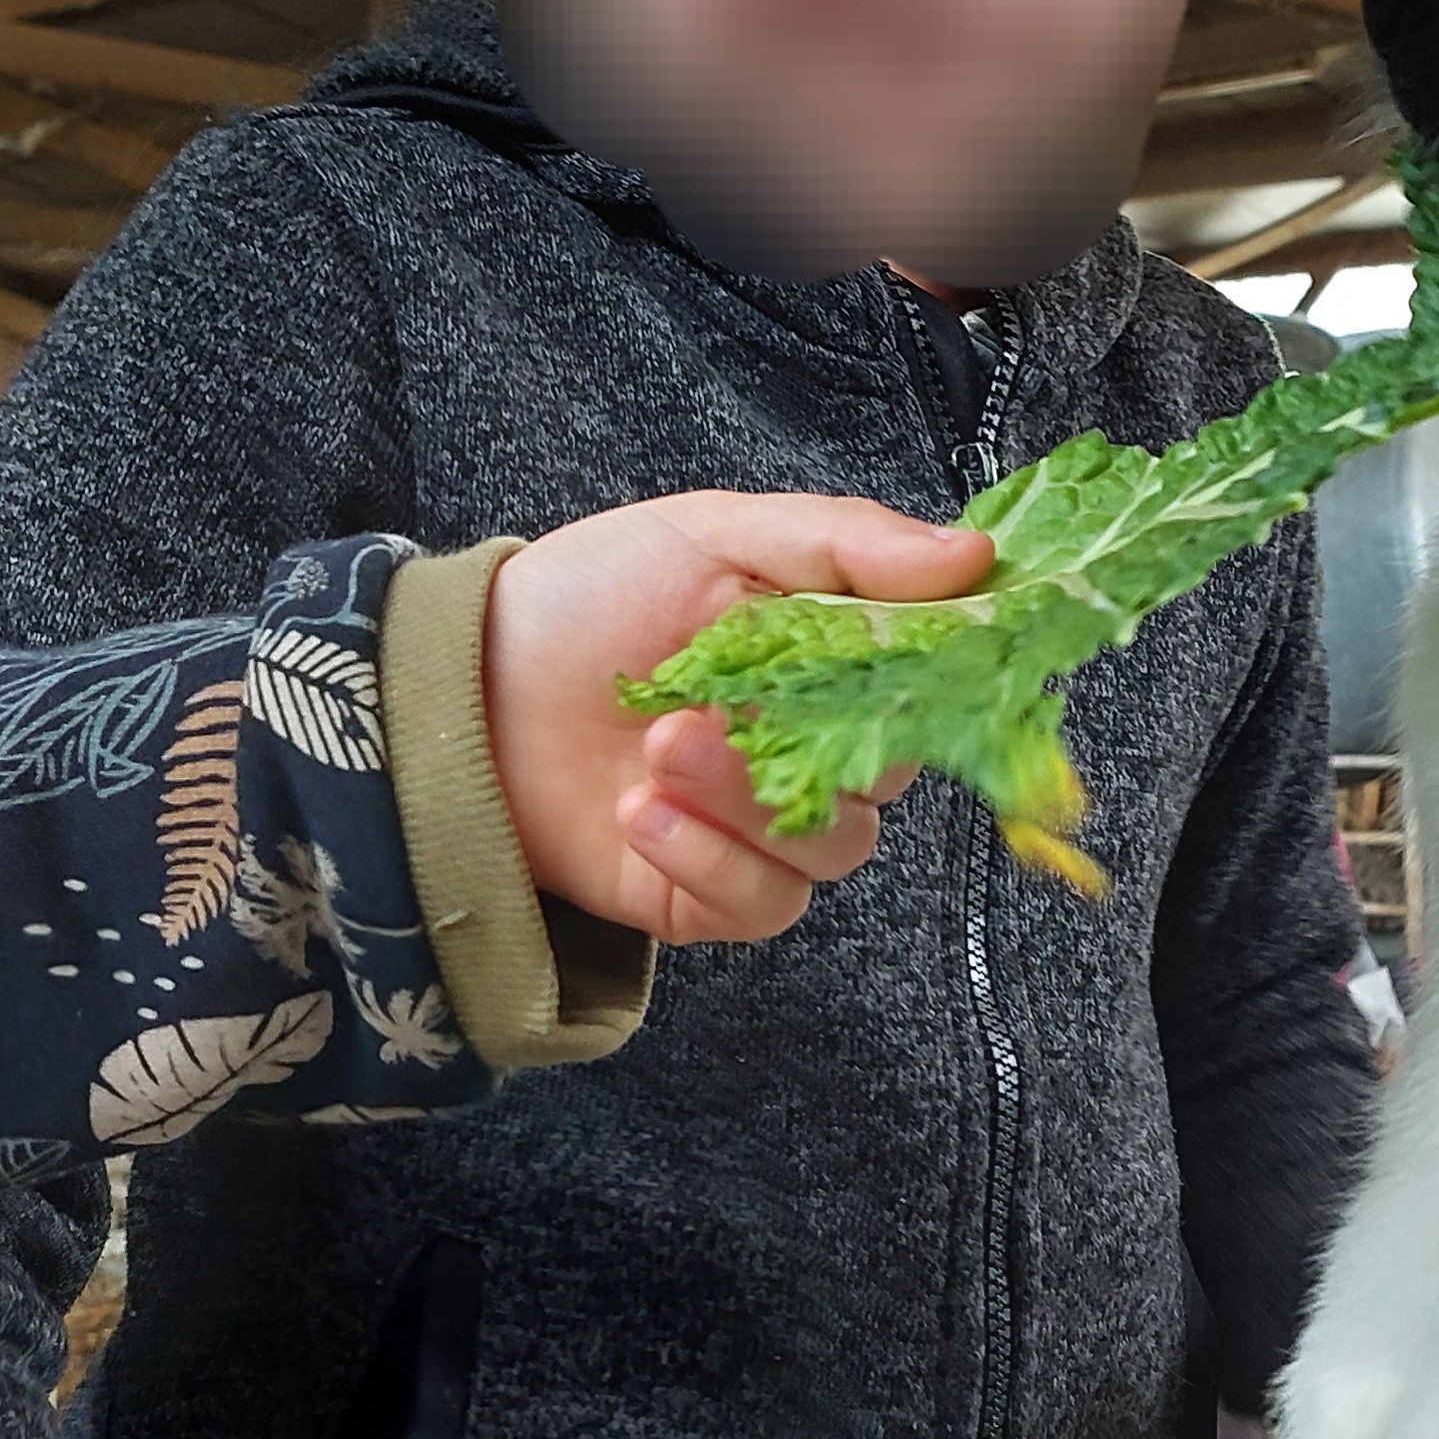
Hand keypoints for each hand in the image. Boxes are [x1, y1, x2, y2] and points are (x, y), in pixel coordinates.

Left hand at [481, 489, 992, 946]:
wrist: (463, 686)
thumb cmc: (588, 599)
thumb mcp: (715, 534)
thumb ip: (847, 544)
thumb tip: (975, 558)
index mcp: (833, 663)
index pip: (932, 688)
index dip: (933, 683)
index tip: (905, 665)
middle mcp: (812, 750)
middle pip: (892, 779)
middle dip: (818, 746)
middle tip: (727, 705)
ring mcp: (762, 827)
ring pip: (833, 849)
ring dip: (749, 802)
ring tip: (660, 749)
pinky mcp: (708, 895)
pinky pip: (763, 904)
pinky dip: (709, 861)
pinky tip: (639, 812)